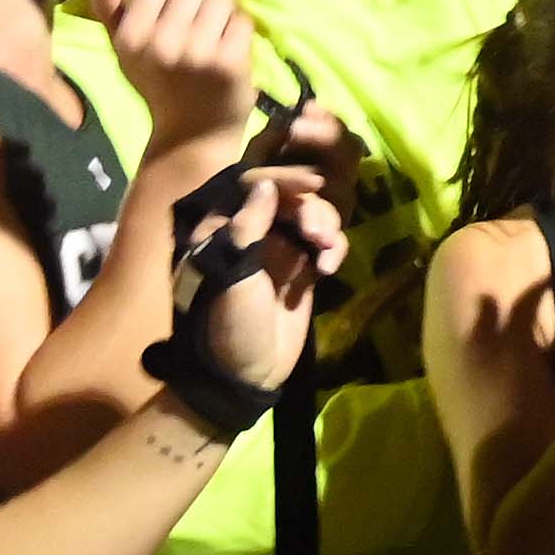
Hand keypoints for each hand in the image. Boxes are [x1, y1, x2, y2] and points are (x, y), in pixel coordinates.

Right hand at [84, 0, 260, 152]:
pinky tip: (229, 51)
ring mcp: (197, 53)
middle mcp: (161, 42)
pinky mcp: (229, 63)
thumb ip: (110, 8)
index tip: (179, 5)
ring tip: (214, 36)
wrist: (193, 136)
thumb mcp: (124, 50)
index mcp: (132, 36)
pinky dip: (239, 32)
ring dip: (223, 14)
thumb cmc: (157, 86)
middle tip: (200, 25)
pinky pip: (241, 22)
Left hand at [178, 165, 350, 395]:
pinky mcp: (301, 269)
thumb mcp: (230, 274)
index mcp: (222, 225)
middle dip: (310, 209)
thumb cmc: (227, 323)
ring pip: (311, 217)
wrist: (243, 374)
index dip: (284, 180)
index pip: (254, 185)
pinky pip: (323, 244)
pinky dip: (332, 250)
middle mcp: (251, 230)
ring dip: (324, 227)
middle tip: (320, 234)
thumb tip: (265, 186)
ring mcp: (278, 249)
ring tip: (326, 252)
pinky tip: (329, 269)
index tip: (314, 183)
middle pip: (289, 197)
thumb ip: (246, 227)